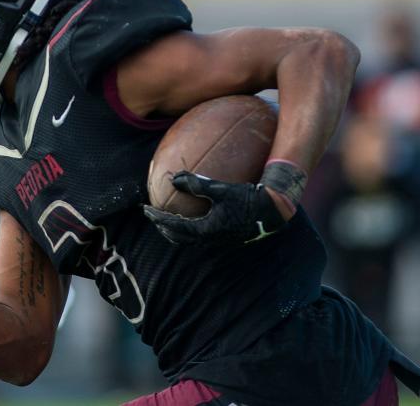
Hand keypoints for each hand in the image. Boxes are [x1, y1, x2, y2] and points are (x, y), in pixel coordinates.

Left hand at [143, 172, 286, 245]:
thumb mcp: (221, 190)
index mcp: (206, 231)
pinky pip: (201, 234)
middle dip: (164, 228)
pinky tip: (194, 216)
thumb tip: (174, 179)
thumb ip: (197, 184)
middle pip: (180, 238)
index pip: (174, 227)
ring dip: (177, 230)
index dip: (158, 218)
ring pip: (190, 239)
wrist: (273, 212)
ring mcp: (219, 240)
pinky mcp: (226, 236)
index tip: (146, 210)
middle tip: (154, 216)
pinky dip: (190, 228)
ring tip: (169, 220)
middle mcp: (211, 239)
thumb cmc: (247, 199)